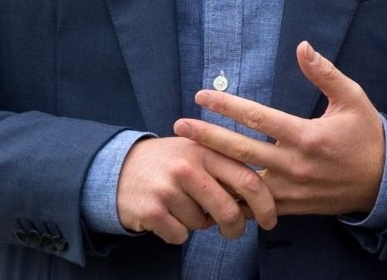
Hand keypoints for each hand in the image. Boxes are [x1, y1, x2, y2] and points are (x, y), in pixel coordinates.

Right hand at [116, 135, 276, 243]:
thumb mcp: (195, 153)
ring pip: (202, 225)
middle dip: (235, 228)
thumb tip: (261, 199)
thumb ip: (224, 168)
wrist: (117, 168)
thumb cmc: (167, 164)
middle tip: (232, 231)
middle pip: (229, 210)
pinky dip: (176, 233)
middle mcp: (186, 167)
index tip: (269, 220)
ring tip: (180, 207)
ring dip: (197, 225)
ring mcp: (167, 188)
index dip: (266, 204)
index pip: (248, 179)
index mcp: (204, 150)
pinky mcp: (152, 210)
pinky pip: (181, 236)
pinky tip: (165, 215)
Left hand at [174, 41, 384, 216]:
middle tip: (178, 126)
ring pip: (244, 181)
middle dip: (207, 137)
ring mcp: (293, 189)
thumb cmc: (368, 136)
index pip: (257, 118)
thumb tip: (302, 46)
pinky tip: (209, 191)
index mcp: (307, 136)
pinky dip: (232, 198)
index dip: (225, 106)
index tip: (200, 96)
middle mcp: (296, 165)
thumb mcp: (352, 99)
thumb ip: (325, 73)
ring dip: (214, 170)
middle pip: (241, 150)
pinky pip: (257, 205)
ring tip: (186, 157)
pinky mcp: (293, 206)